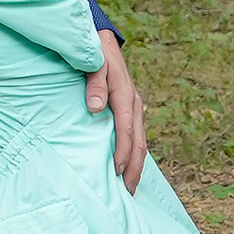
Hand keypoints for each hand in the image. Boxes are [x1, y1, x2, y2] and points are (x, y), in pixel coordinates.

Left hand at [90, 36, 146, 190]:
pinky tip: (129, 167)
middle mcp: (134, 104)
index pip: (127, 131)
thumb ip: (93, 83)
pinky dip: (134, 154)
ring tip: (130, 187)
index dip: (123, 153)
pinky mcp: (130, 109)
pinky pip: (136, 136)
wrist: (102, 41)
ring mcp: (135, 108)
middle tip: (128, 192)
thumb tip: (94, 107)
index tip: (117, 172)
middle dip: (135, 168)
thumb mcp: (93, 63)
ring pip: (140, 141)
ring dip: (137, 165)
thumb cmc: (94, 54)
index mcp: (125, 96)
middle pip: (139, 142)